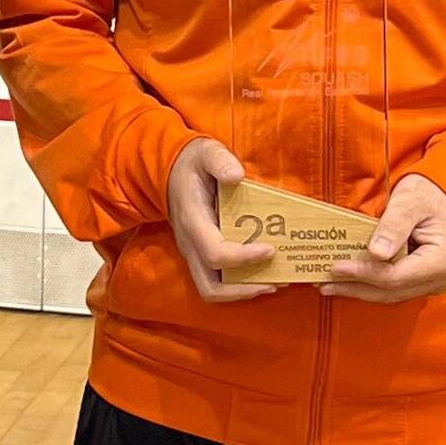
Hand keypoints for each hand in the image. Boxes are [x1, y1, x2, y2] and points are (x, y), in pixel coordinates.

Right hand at [167, 138, 276, 302]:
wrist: (169, 171)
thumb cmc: (192, 163)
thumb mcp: (205, 152)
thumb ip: (220, 161)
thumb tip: (237, 175)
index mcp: (192, 220)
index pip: (215, 253)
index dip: (244, 257)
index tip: (271, 250)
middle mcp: (190, 244)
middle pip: (210, 287)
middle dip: (244, 291)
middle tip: (275, 282)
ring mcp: (193, 252)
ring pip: (212, 290)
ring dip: (243, 292)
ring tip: (273, 283)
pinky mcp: (200, 255)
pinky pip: (217, 281)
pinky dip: (240, 285)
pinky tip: (264, 274)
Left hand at [323, 174, 445, 302]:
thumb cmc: (428, 195)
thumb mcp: (411, 200)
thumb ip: (395, 224)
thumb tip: (376, 253)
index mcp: (442, 260)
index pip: (395, 276)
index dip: (364, 274)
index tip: (336, 267)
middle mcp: (441, 278)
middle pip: (391, 291)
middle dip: (355, 287)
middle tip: (323, 282)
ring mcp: (433, 283)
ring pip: (390, 294)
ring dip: (358, 289)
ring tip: (328, 284)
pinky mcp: (423, 282)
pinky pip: (393, 288)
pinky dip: (369, 284)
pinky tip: (347, 280)